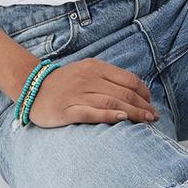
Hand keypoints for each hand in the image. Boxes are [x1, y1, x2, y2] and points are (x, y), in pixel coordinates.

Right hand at [26, 57, 161, 127]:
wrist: (32, 87)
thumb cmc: (64, 82)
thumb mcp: (86, 72)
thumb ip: (107, 78)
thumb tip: (134, 91)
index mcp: (95, 67)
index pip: (128, 79)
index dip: (144, 92)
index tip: (151, 103)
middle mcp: (88, 79)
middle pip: (123, 92)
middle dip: (143, 105)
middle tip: (154, 117)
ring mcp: (77, 94)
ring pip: (111, 102)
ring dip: (132, 112)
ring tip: (146, 121)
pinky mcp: (67, 110)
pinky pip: (91, 113)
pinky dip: (108, 115)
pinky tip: (121, 118)